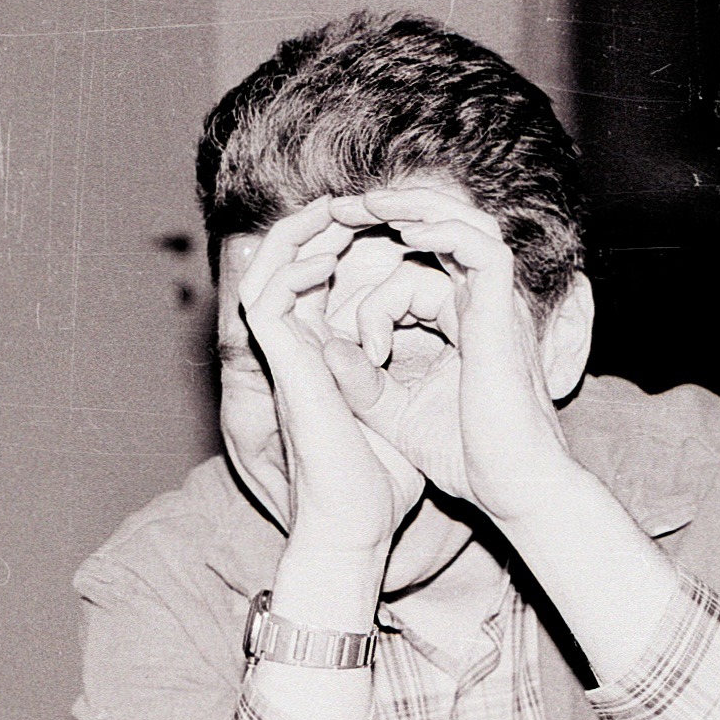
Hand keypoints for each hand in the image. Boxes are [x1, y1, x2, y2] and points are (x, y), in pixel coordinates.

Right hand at [236, 198, 425, 550]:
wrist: (357, 522)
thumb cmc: (382, 479)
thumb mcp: (406, 402)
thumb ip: (409, 367)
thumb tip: (450, 340)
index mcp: (325, 353)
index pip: (323, 277)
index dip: (349, 242)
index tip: (391, 223)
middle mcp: (299, 346)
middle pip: (292, 258)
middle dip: (326, 222)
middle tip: (364, 197)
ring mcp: (285, 353)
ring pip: (271, 264)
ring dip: (306, 227)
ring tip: (345, 204)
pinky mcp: (279, 364)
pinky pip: (269, 293)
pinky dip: (297, 264)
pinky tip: (334, 249)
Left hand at [323, 188, 573, 525]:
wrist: (512, 488)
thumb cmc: (464, 458)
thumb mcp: (392, 410)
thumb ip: (360, 377)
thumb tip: (324, 346)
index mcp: (462, 326)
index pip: (417, 278)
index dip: (375, 296)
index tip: (355, 338)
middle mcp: (483, 307)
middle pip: (447, 230)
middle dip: (394, 212)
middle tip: (343, 208)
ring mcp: (498, 306)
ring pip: (467, 226)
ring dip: (416, 208)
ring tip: (367, 204)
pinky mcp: (506, 313)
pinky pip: (482, 249)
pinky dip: (444, 231)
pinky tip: (404, 232)